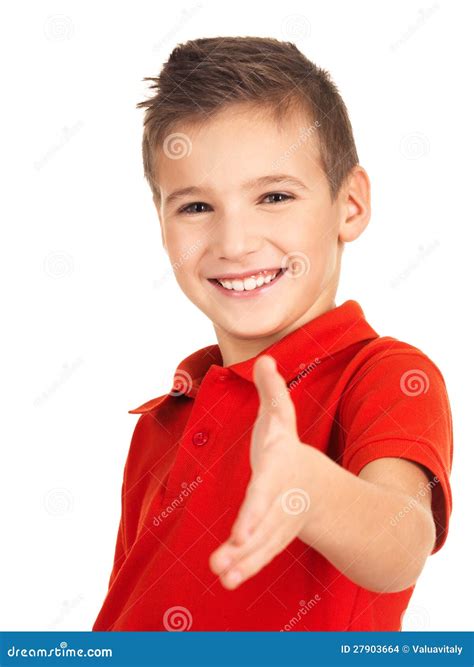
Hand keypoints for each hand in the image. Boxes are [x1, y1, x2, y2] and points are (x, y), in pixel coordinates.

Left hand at [209, 354, 315, 588]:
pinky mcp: (270, 537)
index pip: (265, 490)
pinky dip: (245, 567)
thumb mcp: (280, 418)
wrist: (317, 487)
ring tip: (222, 574)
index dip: (254, 510)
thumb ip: (272, 391)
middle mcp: (280, 499)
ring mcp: (278, 522)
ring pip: (262, 545)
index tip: (241, 530)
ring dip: (243, 561)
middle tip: (225, 559)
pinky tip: (225, 578)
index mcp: (280, 470)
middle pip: (264, 523)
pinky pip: (260, 554)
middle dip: (247, 542)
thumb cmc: (286, 450)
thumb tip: (266, 357)